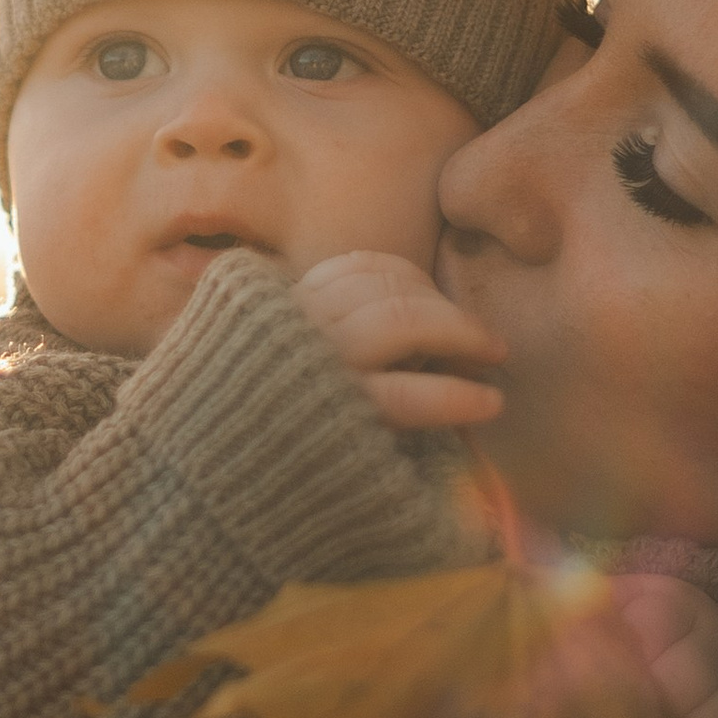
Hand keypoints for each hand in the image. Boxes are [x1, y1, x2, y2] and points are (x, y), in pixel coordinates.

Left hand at [294, 250, 503, 432]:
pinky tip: (421, 292)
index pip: (404, 399)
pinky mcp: (294, 287)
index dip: (456, 400)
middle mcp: (312, 351)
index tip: (494, 402)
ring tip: (461, 324)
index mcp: (324, 405)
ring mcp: (301, 311)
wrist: (221, 409)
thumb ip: (400, 439)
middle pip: (400, 323)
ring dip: (435, 298)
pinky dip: (397, 272)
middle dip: (460, 332)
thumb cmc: (294, 439)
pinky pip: (357, 264)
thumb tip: (467, 414)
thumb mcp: (343, 453)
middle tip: (496, 350)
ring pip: (384, 284)